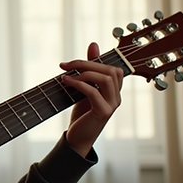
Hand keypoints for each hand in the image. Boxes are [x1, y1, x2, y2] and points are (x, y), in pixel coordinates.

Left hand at [59, 42, 123, 156]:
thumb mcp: (83, 88)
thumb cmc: (81, 115)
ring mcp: (112, 105)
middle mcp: (117, 97)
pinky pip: (94, 92)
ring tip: (66, 75)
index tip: (71, 62)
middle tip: (65, 65)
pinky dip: (79, 84)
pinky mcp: (104, 113)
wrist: (77, 139)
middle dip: (86, 63)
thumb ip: (89, 68)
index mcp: (114, 90)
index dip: (95, 60)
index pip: (113, 68)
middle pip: (110, 70)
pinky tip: (66, 82)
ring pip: (106, 79)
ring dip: (84, 73)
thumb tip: (94, 44)